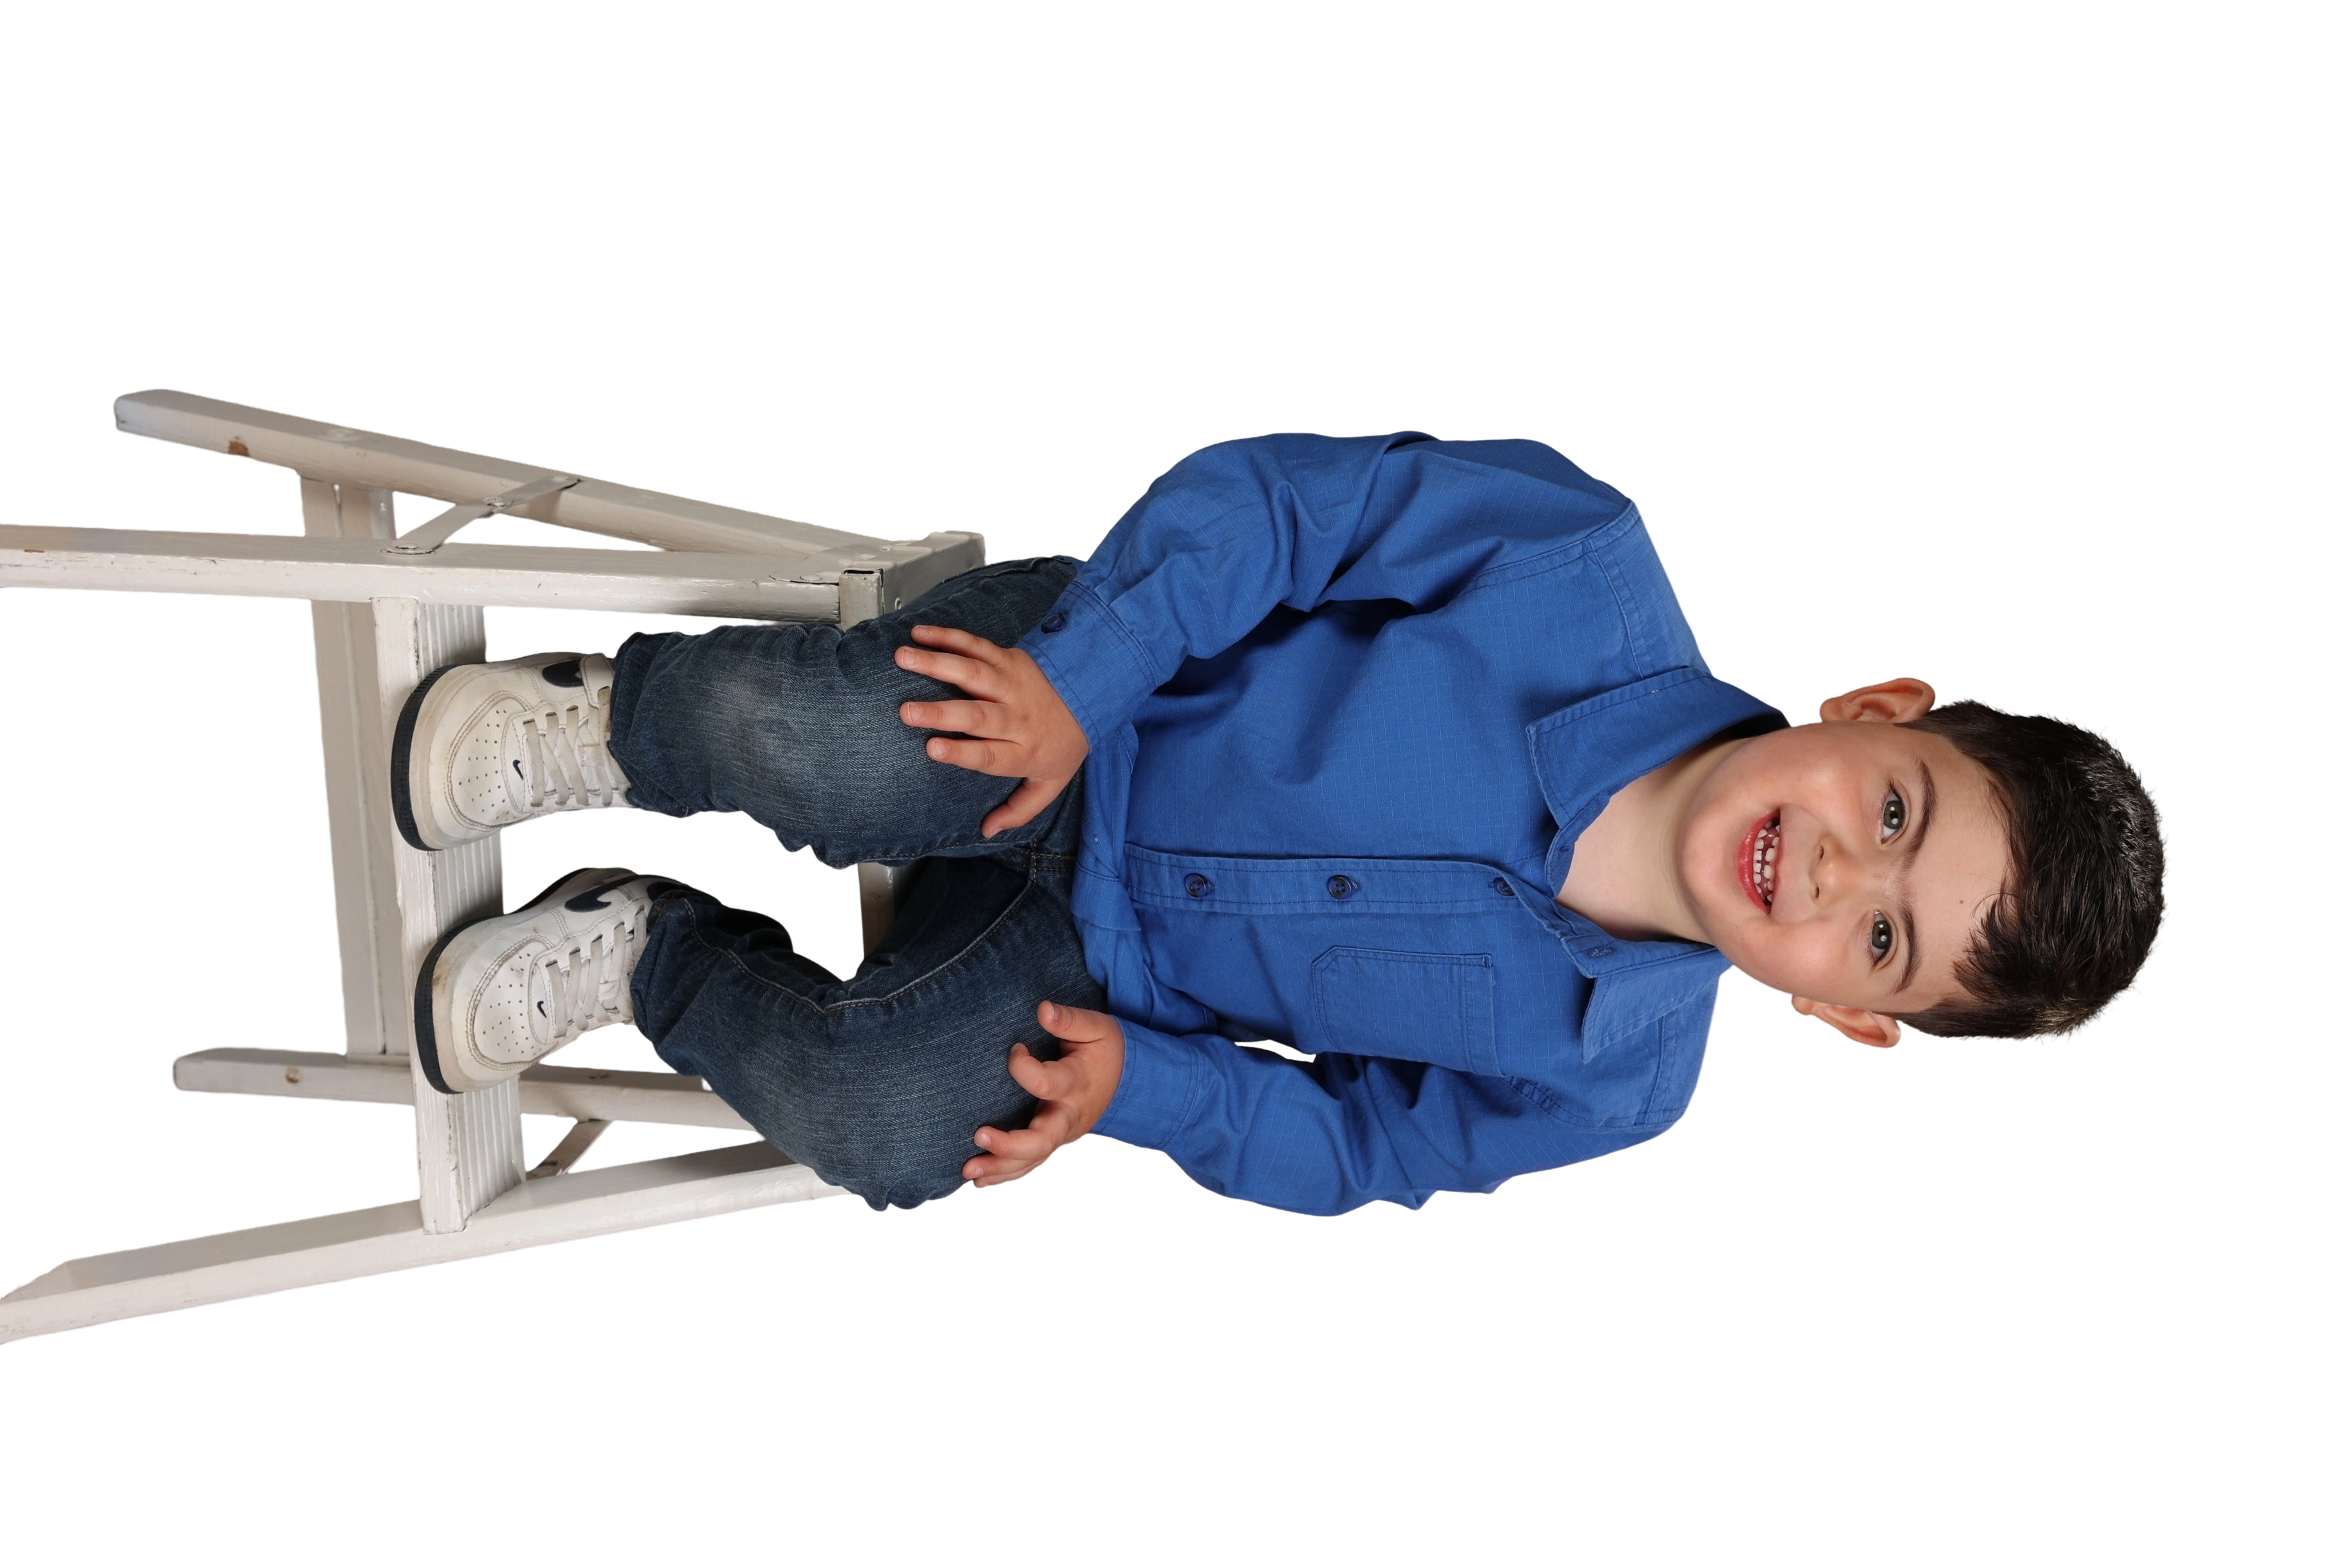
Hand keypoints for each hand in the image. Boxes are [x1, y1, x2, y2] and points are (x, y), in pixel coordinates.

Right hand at [896, 623, 1089, 837]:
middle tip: (907, 712)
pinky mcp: (1010, 659)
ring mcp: (1013, 684)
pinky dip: (948, 637)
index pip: (990, 755)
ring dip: (936, 664)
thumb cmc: (1063, 744)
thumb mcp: (1051, 784)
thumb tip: (988, 830)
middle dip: (941, 713)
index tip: (931, 748)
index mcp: (1025, 751)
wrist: (1094, 696)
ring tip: (903, 658)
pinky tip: (920, 633)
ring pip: (973, 673)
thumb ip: (1020, 809)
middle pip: (979, 715)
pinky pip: (976, 646)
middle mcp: (1017, 716)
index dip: (961, 752)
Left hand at [964, 1001, 1124, 1190]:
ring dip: (1000, 1168)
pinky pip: (1029, 1164)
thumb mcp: (1096, 1028)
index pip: (1046, 1083)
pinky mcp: (1052, 1141)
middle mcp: (1068, 1116)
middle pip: (1042, 1140)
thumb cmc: (1106, 1051)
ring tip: (969, 1171)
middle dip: (1009, 1144)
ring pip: (1032, 1160)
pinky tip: (980, 1182)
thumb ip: (1069, 1020)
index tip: (1014, 1049)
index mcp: (1077, 1084)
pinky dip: (1004, 1175)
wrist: (1127, 1081)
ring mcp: (1061, 1133)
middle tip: (979, 1136)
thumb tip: (1043, 1008)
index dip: (1022, 1067)